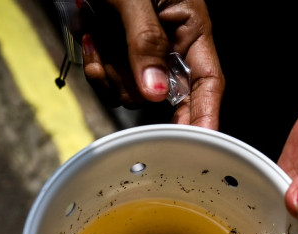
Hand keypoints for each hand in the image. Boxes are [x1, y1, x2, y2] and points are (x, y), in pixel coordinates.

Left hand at [79, 0, 223, 128]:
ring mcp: (144, 51)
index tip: (202, 145)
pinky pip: (112, 81)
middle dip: (134, 86)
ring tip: (95, 33)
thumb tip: (156, 93)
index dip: (207, 115)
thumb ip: (145, 43)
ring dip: (109, 72)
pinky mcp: (120, 53)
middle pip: (165, 95)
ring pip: (133, 92)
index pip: (209, 81)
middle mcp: (171, 42)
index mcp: (190, 24)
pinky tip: (89, 37)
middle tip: (111, 56)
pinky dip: (95, 66)